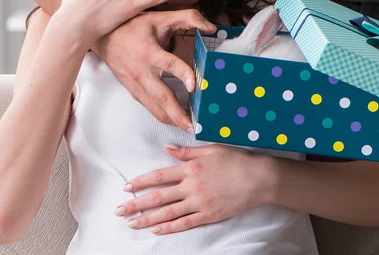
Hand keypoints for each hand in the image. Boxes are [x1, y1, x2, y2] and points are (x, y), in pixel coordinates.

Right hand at [94, 11, 215, 129]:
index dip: (183, 74)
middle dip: (178, 114)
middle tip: (194, 126)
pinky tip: (175, 120)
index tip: (195, 85)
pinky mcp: (133, 91)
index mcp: (149, 52)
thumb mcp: (161, 17)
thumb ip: (188, 17)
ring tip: (189, 128)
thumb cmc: (134, 26)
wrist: (103, 37)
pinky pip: (149, 107)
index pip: (169, 65)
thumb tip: (212, 28)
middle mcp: (142, 72)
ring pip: (155, 108)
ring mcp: (136, 84)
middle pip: (162, 97)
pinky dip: (162, 116)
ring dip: (172, 120)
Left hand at [115, 144, 270, 234]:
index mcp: (191, 168)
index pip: (159, 176)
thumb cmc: (236, 160)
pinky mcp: (208, 215)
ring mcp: (199, 202)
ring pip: (168, 212)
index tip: (126, 187)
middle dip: (136, 203)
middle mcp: (192, 186)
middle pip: (158, 196)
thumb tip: (167, 148)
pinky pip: (185, 223)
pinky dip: (169, 227)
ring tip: (132, 222)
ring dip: (147, 218)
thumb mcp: (211, 150)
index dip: (141, 182)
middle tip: (120, 209)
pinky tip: (156, 230)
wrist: (258, 178)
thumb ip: (187, 152)